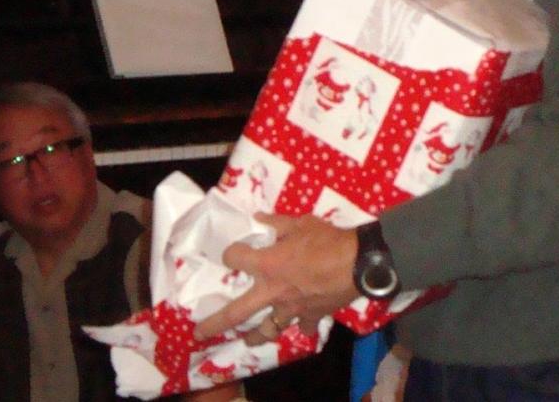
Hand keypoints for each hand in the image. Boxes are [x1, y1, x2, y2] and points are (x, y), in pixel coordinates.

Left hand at [194, 214, 357, 341]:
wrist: (357, 262)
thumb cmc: (327, 240)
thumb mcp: (301, 222)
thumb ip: (277, 222)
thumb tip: (259, 217)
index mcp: (267, 264)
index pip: (234, 258)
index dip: (230, 253)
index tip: (231, 252)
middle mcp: (272, 291)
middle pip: (236, 312)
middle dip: (215, 323)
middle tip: (200, 332)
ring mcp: (290, 308)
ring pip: (266, 330)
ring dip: (254, 337)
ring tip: (247, 341)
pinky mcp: (310, 316)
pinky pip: (302, 327)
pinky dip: (300, 327)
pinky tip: (298, 326)